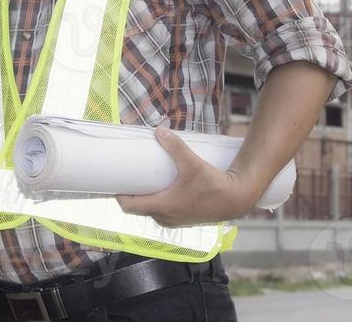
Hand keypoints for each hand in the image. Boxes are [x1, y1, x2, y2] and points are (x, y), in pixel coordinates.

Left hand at [116, 126, 258, 226]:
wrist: (235, 200)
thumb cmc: (213, 185)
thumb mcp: (192, 163)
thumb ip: (175, 147)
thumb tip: (159, 130)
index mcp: (162, 207)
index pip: (129, 206)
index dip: (119, 194)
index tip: (116, 181)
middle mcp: (164, 218)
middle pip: (138, 208)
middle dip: (132, 193)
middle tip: (130, 175)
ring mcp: (173, 221)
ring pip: (150, 210)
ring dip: (145, 197)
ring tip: (144, 179)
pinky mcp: (182, 219)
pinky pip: (161, 211)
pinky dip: (157, 201)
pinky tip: (161, 188)